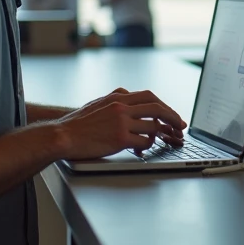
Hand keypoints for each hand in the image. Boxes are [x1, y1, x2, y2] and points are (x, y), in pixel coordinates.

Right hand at [56, 88, 185, 160]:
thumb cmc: (78, 123)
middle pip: (157, 108)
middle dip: (173, 117)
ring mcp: (121, 122)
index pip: (149, 96)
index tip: (172, 113)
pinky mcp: (120, 138)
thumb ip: (115, 100)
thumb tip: (129, 98)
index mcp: (118, 97)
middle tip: (180, 125)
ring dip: (162, 133)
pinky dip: (148, 145)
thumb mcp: (98, 103)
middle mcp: (122, 107)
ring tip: (165, 139)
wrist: (62, 134)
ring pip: (153, 125)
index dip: (164, 105)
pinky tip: (144, 148)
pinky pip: (144, 141)